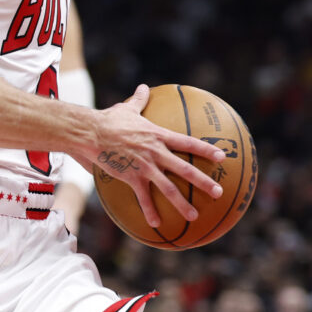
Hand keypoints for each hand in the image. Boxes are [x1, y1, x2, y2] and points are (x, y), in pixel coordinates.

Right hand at [92, 84, 224, 226]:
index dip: (205, 150)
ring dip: (182, 203)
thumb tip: (144, 87)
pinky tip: (156, 224)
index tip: (222, 157)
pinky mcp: (131, 177)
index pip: (187, 142)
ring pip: (168, 187)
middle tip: (218, 192)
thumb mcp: (126, 108)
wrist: (90, 133)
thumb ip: (139, 100)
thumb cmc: (107, 119)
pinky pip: (143, 197)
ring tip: (194, 216)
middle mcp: (155, 152)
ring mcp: (144, 166)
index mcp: (157, 135)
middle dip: (203, 181)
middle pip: (184, 169)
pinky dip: (150, 211)